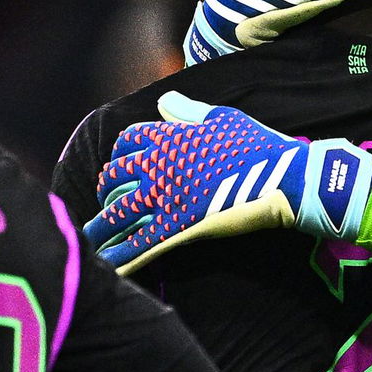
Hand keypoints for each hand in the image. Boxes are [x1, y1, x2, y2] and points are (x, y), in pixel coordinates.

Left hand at [85, 91, 371, 272]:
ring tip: (87, 243)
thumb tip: (164, 102)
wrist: (284, 178)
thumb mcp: (224, 118)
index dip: (121, 157)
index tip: (120, 169)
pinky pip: (138, 245)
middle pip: (114, 178)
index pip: (128, 142)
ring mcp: (164, 197)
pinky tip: (106, 269)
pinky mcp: (175, 227)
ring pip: (117, 214)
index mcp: (169, 136)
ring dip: (99, 230)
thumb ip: (189, 112)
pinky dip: (119, 258)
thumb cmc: (259, 146)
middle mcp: (158, 164)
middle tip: (107, 208)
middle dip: (107, 193)